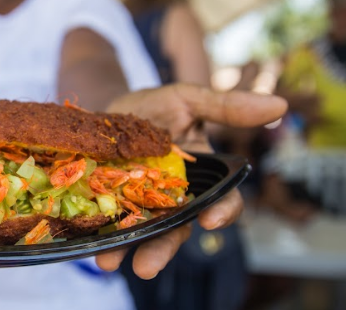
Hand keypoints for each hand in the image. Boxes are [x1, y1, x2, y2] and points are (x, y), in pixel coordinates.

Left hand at [96, 84, 286, 277]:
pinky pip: (109, 223)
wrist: (106, 106)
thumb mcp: (188, 99)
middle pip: (176, 229)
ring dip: (126, 250)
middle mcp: (173, 198)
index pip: (222, 201)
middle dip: (162, 249)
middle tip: (146, 267)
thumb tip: (278, 106)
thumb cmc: (154, 106)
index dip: (222, 212)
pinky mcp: (110, 203)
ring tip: (107, 261)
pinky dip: (100, 235)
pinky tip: (89, 244)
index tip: (210, 221)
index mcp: (201, 177)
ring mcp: (140, 203)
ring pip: (141, 233)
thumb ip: (225, 107)